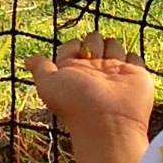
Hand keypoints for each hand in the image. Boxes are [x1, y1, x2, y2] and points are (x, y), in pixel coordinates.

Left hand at [28, 32, 155, 147]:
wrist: (109, 123)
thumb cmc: (76, 104)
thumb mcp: (49, 84)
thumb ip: (41, 68)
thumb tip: (27, 60)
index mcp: (74, 69)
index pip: (73, 45)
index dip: (74, 45)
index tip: (76, 53)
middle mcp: (94, 69)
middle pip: (95, 40)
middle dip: (95, 42)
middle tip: (94, 57)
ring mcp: (115, 72)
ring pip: (114, 45)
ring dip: (113, 46)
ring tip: (110, 64)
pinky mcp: (135, 76)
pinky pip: (135, 58)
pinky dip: (132, 59)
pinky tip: (127, 69)